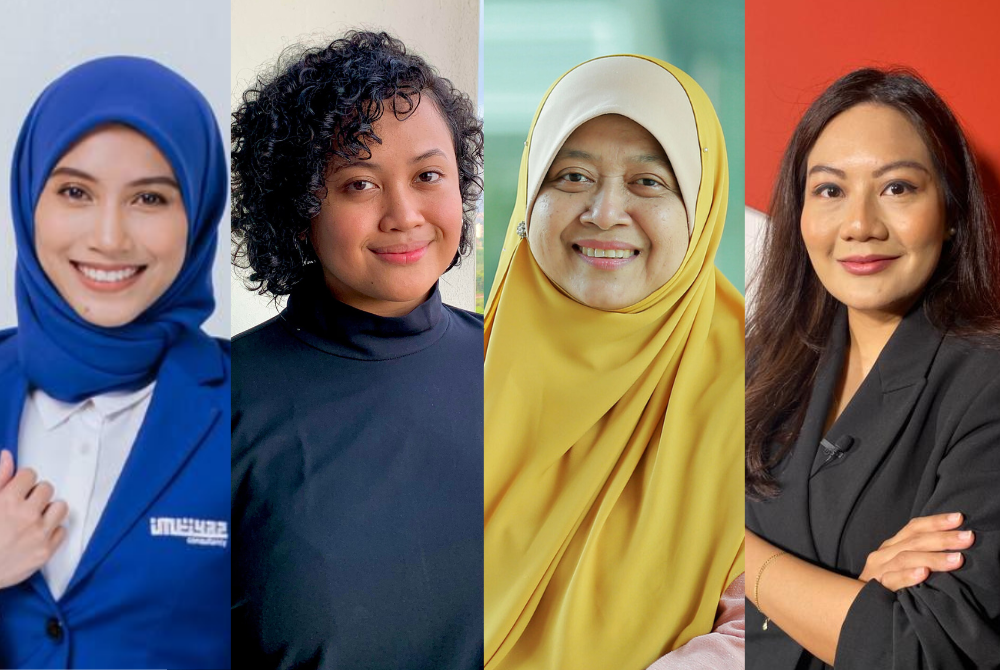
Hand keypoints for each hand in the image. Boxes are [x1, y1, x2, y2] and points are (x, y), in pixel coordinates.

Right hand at [0, 450, 68, 587]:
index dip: (21, 482)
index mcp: (8, 501)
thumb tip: (7, 456)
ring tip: (33, 518)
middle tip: (23, 506)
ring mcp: (38, 534)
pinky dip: (51, 531)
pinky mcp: (45, 552)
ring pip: (60, 507)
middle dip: (35, 494)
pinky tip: (36, 534)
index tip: (16, 490)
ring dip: (48, 510)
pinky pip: (62, 530)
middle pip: (47, 488)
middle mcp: (26, 516)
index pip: (29, 474)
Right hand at [859, 512, 973, 591]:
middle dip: (943, 539)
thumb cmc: (887, 587)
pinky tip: (923, 574)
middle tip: (968, 538)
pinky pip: (891, 580)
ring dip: (933, 558)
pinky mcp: (874, 588)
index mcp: (891, 546)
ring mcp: (878, 570)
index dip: (935, 522)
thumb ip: (918, 557)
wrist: (856, 606)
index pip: (913, 528)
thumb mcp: (900, 567)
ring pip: (905, 558)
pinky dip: (907, 576)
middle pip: (914, 541)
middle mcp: (883, 554)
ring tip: (957, 560)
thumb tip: (953, 550)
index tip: (959, 518)